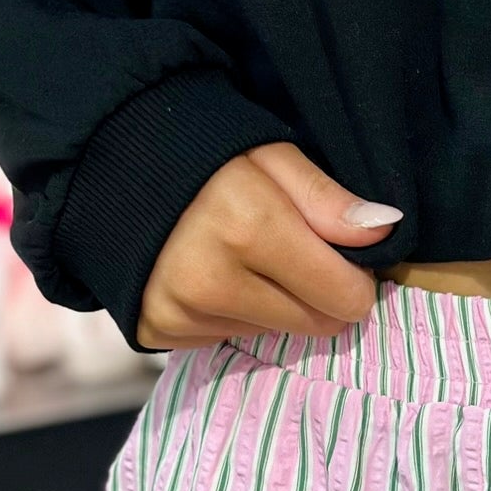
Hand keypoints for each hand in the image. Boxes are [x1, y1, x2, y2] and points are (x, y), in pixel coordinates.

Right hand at [135, 141, 402, 350]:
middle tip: (289, 251)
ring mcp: (182, 312)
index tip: (337, 252)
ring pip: (273, 334)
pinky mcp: (159, 331)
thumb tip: (384, 231)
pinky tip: (211, 274)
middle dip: (317, 293)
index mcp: (250, 229)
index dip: (352, 276)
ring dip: (272, 304)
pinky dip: (231, 313)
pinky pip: (228, 338)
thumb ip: (327, 199)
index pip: (345, 298)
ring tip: (240, 256)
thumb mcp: (272, 154)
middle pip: (316, 324)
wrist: (107, 161)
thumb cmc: (204, 151)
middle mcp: (213, 282)